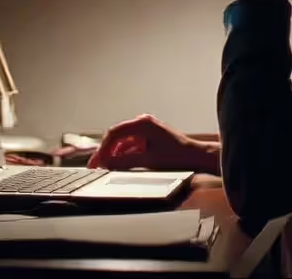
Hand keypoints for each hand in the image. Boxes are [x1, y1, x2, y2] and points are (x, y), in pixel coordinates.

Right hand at [87, 114, 219, 173]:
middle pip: (117, 136)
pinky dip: (123, 156)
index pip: (115, 133)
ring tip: (103, 167)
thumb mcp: (148, 161)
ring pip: (123, 142)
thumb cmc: (178, 156)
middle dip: (105, 151)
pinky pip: (131, 146)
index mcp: (143, 123)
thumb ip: (124, 162)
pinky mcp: (149, 139)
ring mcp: (146, 131)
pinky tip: (116, 165)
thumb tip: (106, 164)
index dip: (103, 149)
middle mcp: (143, 123)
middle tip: (95, 165)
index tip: (96, 162)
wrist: (196, 158)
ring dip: (113, 154)